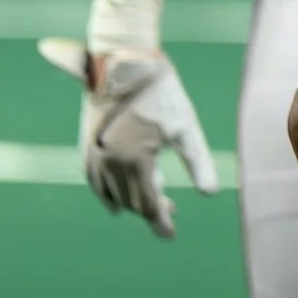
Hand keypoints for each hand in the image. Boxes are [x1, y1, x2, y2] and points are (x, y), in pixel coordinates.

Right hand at [39, 37, 219, 238]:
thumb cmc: (162, 93)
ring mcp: (94, 156)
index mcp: (135, 162)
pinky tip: (115, 204)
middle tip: (170, 215)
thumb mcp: (186, 127)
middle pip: (130, 201)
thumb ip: (198, 162)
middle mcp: (109, 164)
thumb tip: (211, 194)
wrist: (125, 62)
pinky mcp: (87, 146)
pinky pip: (94, 182)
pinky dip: (106, 195)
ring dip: (131, 203)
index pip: (147, 204)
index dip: (159, 221)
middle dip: (150, 211)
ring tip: (155, 204)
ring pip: (112, 194)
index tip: (170, 234)